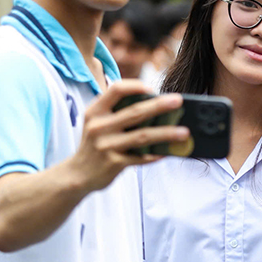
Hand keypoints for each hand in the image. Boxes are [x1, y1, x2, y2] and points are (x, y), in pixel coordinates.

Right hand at [70, 80, 189, 191]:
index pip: (116, 90)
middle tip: (179, 101)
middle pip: (135, 112)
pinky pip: (141, 157)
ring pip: (143, 136)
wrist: (77, 175)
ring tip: (184, 132)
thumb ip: (118, 113)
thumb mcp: (97, 123)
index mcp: (95, 111)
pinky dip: (157, 154)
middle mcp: (98, 126)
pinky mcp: (113, 164)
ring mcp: (106, 146)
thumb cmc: (95, 144)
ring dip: (166, 133)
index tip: (153, 88)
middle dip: (160, 105)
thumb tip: (156, 105)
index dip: (136, 86)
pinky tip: (170, 151)